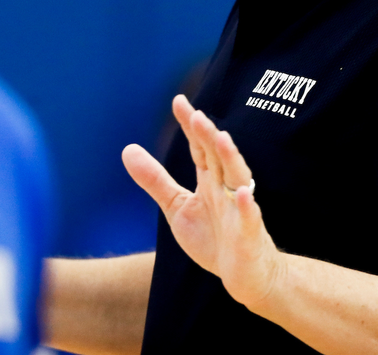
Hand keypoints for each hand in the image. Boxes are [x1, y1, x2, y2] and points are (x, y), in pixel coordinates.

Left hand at [122, 95, 284, 309]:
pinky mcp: (250, 235)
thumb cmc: (213, 238)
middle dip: (208, 136)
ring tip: (222, 139)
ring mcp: (239, 210)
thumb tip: (127, 149)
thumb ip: (155, 180)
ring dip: (232, 159)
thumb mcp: (177, 207)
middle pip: (218, 157)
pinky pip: (249, 219)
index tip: (179, 100)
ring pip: (238, 179)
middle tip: (197, 116)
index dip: (190, 125)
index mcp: (209, 181)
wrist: (245, 276)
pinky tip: (243, 194)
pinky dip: (247, 206)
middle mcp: (226, 189)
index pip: (199, 148)